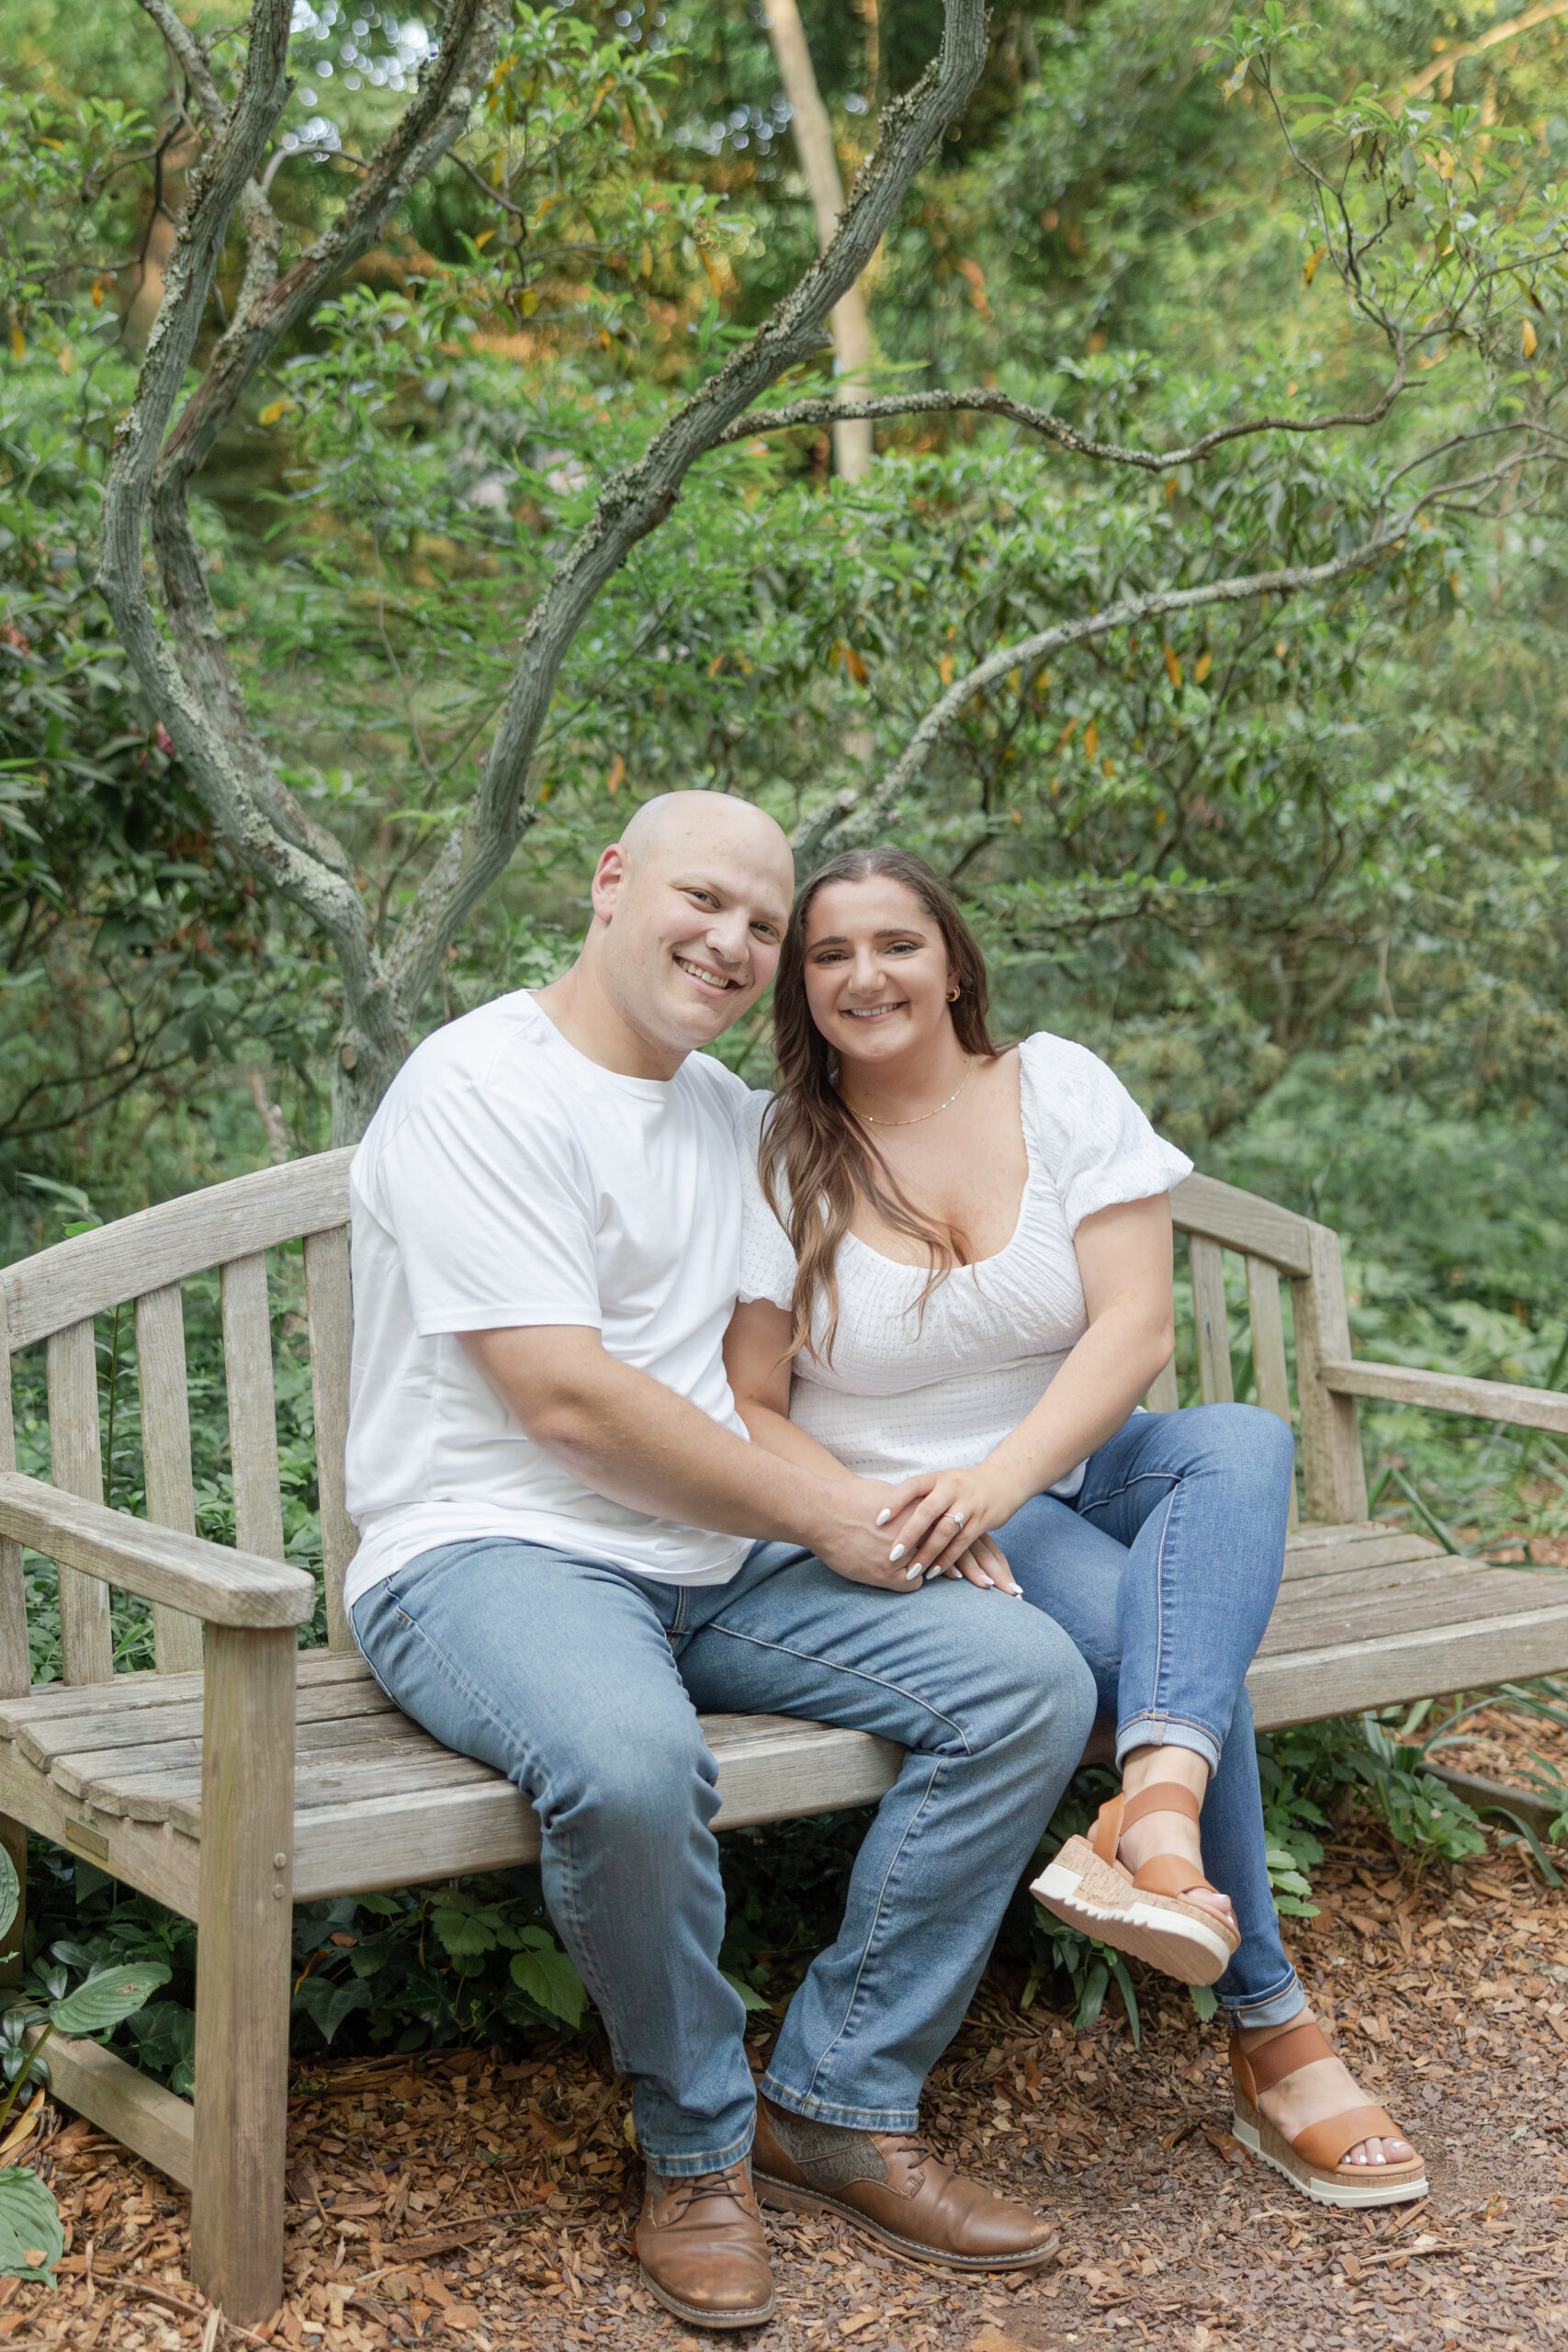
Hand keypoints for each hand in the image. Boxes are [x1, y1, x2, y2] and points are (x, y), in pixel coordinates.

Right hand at [805, 1474, 946, 1590]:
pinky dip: (911, 1581)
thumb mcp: (888, 1493)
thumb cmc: (851, 1497)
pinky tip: (907, 1576)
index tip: (953, 1537)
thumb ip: (909, 1504)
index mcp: (917, 1511)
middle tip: (951, 1558)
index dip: (952, 1532)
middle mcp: (913, 1533)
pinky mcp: (884, 1574)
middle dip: (947, 1552)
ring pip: (929, 1568)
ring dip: (929, 1567)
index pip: (949, 1525)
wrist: (822, 1512)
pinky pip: (911, 1584)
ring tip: (934, 1569)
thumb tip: (920, 1510)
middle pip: (944, 1548)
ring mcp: (900, 1556)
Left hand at [882, 1465, 1026, 1591]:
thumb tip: (884, 1512)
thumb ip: (919, 1497)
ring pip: (945, 1531)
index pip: (912, 1486)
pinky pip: (962, 1543)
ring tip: (912, 1572)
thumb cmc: (962, 1485)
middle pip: (927, 1512)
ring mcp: (968, 1504)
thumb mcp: (941, 1483)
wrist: (1003, 1479)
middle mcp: (951, 1489)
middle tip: (892, 1556)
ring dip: (928, 1553)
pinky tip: (934, 1571)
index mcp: (937, 1478)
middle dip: (909, 1535)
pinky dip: (947, 1559)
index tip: (878, 1520)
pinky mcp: (982, 1520)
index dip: (894, 1502)